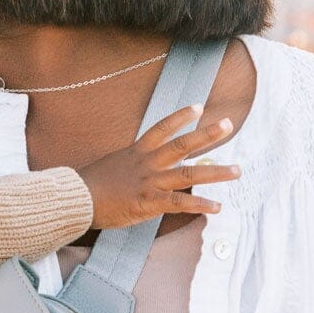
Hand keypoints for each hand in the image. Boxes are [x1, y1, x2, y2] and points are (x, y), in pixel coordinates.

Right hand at [79, 106, 238, 230]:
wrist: (76, 199)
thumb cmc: (88, 186)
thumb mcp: (111, 167)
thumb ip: (129, 166)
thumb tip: (137, 170)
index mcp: (136, 152)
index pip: (161, 128)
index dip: (181, 117)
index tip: (199, 106)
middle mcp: (147, 164)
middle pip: (182, 145)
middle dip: (207, 134)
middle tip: (228, 124)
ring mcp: (149, 182)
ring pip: (188, 173)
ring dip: (215, 172)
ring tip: (237, 171)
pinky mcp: (148, 203)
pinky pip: (179, 203)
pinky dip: (200, 205)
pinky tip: (217, 206)